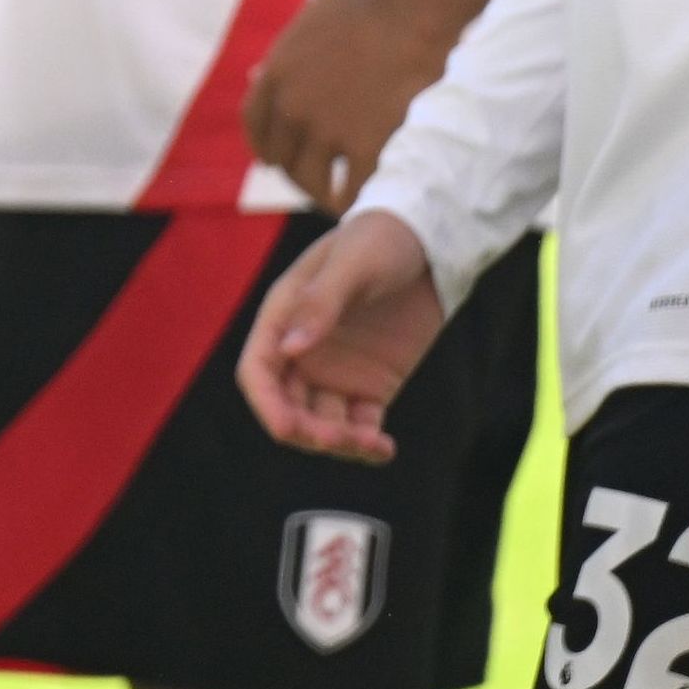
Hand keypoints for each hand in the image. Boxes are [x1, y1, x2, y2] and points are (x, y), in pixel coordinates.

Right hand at [237, 209, 448, 461]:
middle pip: (287, 407)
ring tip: (375, 444)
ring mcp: (336, 370)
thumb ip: (322, 303)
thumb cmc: (382, 239)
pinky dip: (368, 444)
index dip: (266, 405)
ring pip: (322, 423)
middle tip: (342, 438)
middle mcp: (303, 350)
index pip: (258, 372)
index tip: (288, 430)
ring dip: (340, 442)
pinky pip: (360, 424)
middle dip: (307, 431)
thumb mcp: (354, 263)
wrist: (431, 242)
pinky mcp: (371, 383)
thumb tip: (289, 350)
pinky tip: (385, 449)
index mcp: (284, 316)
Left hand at [246, 0, 457, 211]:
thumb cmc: (370, 4)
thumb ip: (285, 53)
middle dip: (296, 172)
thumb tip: (259, 76)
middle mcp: (293, 106)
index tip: (277, 161)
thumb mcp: (310, 20)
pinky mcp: (366, 147)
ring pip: (312, 181)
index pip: (256, 127)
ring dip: (320, 194)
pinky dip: (352, 203)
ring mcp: (328, 130)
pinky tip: (362, 205)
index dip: (266, 148)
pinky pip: (350, 192)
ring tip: (336, 199)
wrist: (414, 9)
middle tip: (316, 182)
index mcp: (276, 75)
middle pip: (282, 159)